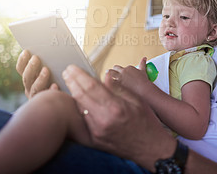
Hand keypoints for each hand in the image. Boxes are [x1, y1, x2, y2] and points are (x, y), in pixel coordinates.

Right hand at [16, 50, 58, 98]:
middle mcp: (30, 88)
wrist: (61, 101)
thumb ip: (46, 62)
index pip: (21, 69)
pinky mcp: (46, 103)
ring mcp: (37, 97)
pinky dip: (51, 91)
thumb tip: (48, 49)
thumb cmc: (56, 80)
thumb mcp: (50, 70)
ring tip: (46, 70)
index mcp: (29, 78)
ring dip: (39, 78)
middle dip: (30, 67)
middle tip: (36, 58)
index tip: (26, 51)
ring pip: (35, 88)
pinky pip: (47, 98)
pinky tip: (55, 85)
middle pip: (27, 78)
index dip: (22, 60)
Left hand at [62, 64, 176, 170]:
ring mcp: (97, 131)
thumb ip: (118, 87)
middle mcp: (103, 120)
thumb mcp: (137, 100)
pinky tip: (79, 100)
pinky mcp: (95, 139)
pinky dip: (80, 107)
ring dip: (74, 94)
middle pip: (80, 97)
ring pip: (80, 108)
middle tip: (66, 72)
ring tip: (71, 83)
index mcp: (115, 107)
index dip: (79, 75)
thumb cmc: (147, 123)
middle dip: (71, 82)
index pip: (91, 87)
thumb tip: (106, 76)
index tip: (72, 67)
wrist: (149, 148)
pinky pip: (84, 119)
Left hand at [110, 57, 151, 95]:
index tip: (121, 74)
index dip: (120, 71)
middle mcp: (124, 71)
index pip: (121, 67)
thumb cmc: (144, 82)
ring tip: (108, 78)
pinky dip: (109, 82)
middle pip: (115, 68)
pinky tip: (108, 84)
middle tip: (113, 75)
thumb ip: (142, 64)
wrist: (144, 90)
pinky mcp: (117, 84)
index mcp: (129, 68)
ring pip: (110, 73)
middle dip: (113, 71)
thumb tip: (144, 58)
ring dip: (109, 75)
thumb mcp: (143, 71)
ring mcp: (120, 77)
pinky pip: (110, 81)